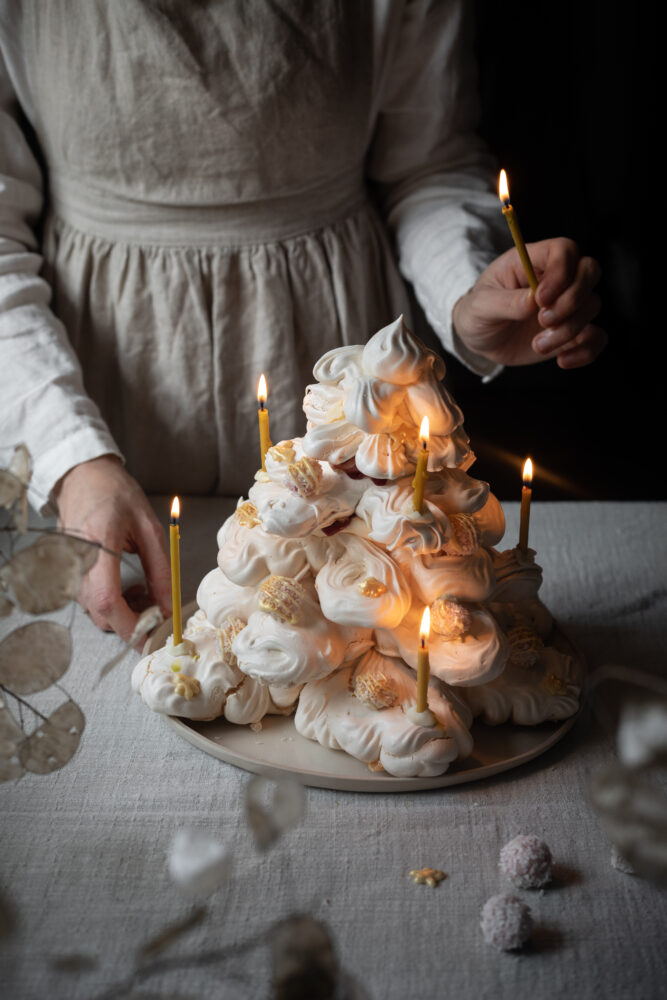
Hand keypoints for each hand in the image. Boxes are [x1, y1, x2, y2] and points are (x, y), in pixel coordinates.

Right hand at [55, 456, 171, 640]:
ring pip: (93, 609)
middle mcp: (76, 559)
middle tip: (155, 608)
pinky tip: (123, 584)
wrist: (83, 476)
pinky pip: (87, 599)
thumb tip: (168, 608)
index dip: (130, 625)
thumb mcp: (150, 528)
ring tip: (141, 589)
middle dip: (131, 621)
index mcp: (99, 542)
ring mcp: (66, 566)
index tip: (152, 636)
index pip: (107, 598)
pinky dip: (109, 601)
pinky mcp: (65, 571)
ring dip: (121, 611)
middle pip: (100, 611)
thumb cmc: (117, 495)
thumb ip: (160, 570)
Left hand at [452, 238, 606, 368]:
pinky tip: (562, 360)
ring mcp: (567, 305)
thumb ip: (505, 302)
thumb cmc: (478, 313)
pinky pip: (596, 337)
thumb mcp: (480, 306)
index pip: (564, 250)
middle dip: (572, 299)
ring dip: (568, 330)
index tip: (541, 299)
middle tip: (543, 320)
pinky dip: (585, 351)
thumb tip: (532, 301)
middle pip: (589, 271)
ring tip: (537, 345)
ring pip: (592, 306)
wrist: (480, 340)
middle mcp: (556, 280)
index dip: (561, 272)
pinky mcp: (572, 332)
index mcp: (533, 262)